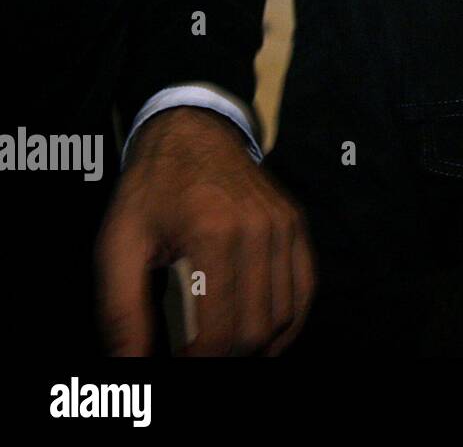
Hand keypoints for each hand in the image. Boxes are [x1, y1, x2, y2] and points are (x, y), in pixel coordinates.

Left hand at [95, 107, 313, 355]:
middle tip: (199, 359)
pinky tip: (265, 339)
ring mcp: (285, 226)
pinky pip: (306, 287)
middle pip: (256, 328)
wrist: (192, 133)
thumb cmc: (151, 190)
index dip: (198, 362)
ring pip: (285, 314)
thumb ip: (123, 310)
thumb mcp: (119, 245)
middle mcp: (260, 230)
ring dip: (258, 346)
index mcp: (213, 234)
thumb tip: (131, 365)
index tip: (178, 366)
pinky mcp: (297, 224)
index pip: (219, 329)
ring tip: (227, 353)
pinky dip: (290, 323)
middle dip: (227, 358)